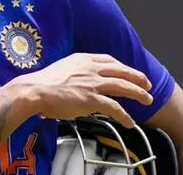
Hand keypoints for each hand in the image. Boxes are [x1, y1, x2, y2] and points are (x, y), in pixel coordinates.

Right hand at [16, 53, 152, 127]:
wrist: (35, 90)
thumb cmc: (43, 82)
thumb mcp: (61, 68)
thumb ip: (74, 71)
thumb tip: (78, 80)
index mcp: (83, 59)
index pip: (109, 60)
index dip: (122, 66)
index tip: (128, 70)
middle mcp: (91, 69)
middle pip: (121, 71)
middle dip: (137, 77)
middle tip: (147, 83)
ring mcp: (93, 83)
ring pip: (123, 87)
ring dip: (138, 94)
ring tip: (147, 100)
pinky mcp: (92, 99)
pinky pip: (114, 108)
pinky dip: (124, 116)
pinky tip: (130, 122)